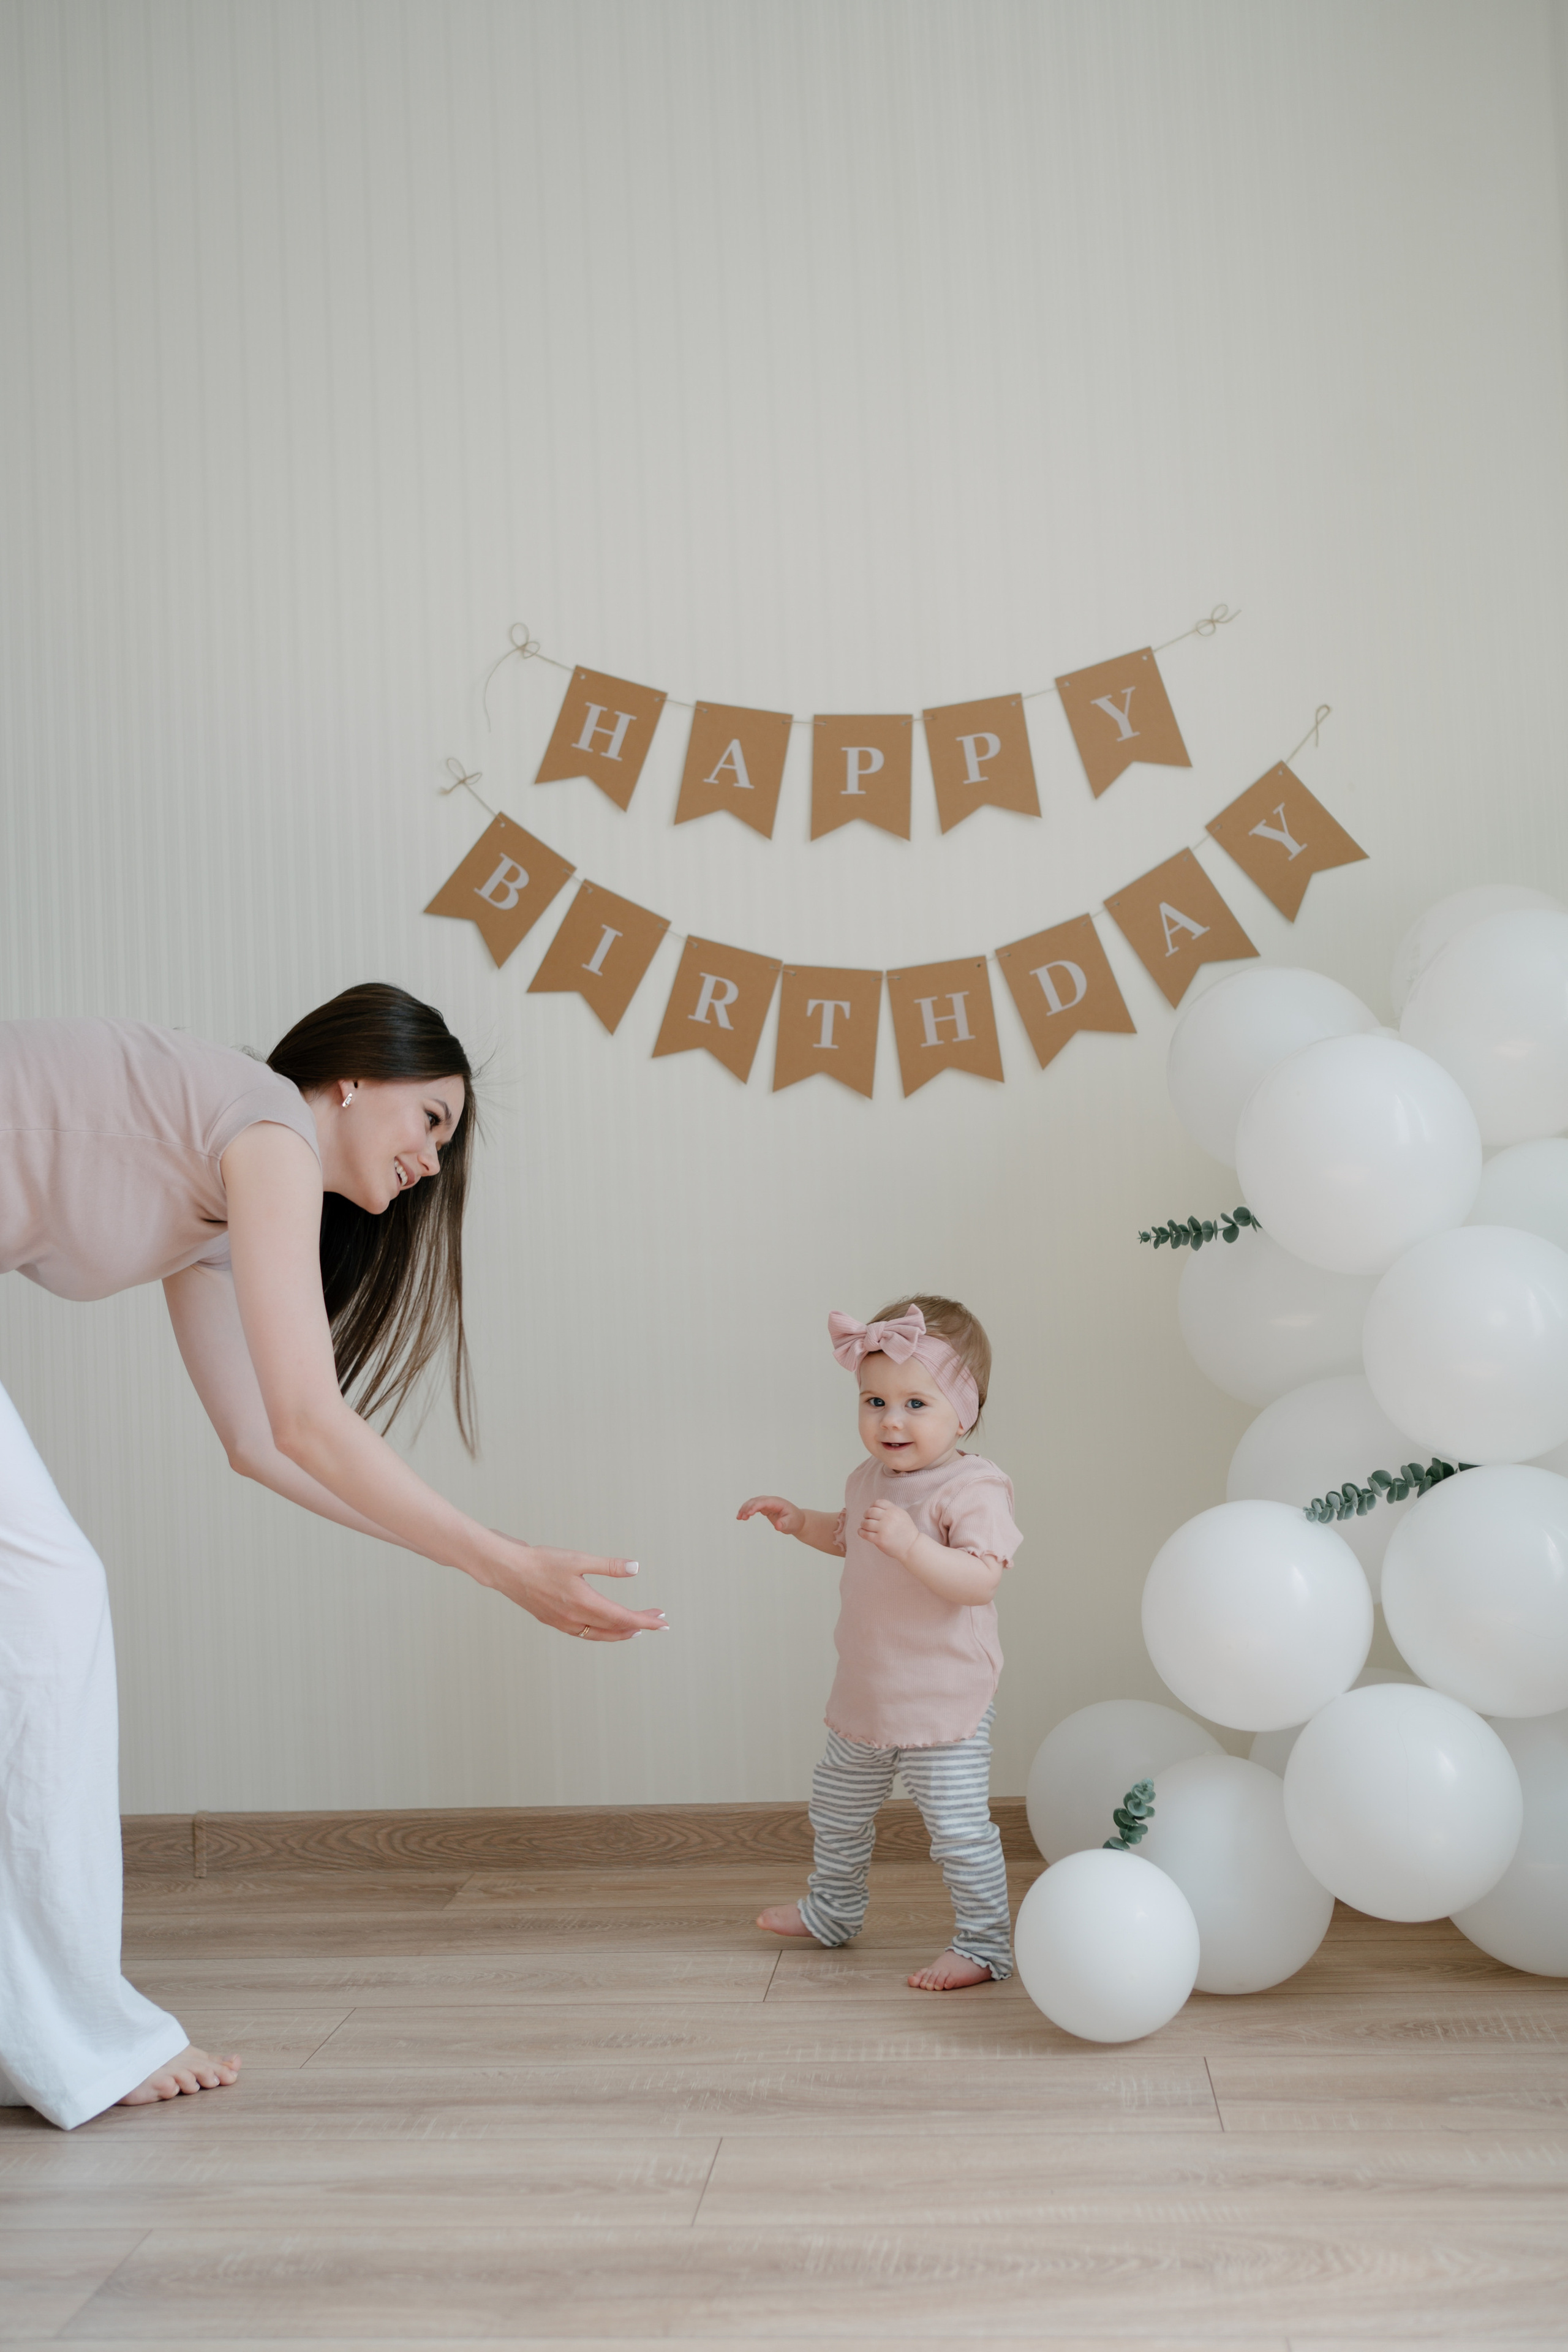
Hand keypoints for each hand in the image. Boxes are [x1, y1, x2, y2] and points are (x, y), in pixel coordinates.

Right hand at [473, 1535, 667, 1642]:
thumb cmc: (541, 1561)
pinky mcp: (555, 1621)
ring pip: (600, 1634)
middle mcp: (575, 1618)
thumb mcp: (578, 1559)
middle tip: (657, 1620)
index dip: (645, 1620)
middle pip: (615, 1628)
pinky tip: (605, 1625)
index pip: (622, 1617)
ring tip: (636, 1627)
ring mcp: (564, 1623)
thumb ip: (608, 1566)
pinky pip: (585, 1633)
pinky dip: (601, 1632)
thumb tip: (635, 1568)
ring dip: (621, 1632)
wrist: (508, 1570)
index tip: (662, 1622)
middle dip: (638, 1625)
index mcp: (584, 1603)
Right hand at [737, 1495, 804, 1536]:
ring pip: (753, 1502)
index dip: (755, 1506)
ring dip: (745, 1508)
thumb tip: (777, 1526)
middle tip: (741, 1517)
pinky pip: (754, 1507)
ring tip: (739, 1518)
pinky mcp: (765, 1508)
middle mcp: (771, 1501)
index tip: (748, 1514)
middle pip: (756, 1500)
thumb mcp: (791, 1524)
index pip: (764, 1502)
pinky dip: (747, 1510)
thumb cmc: (795, 1521)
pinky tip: (742, 1517)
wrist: (797, 1521)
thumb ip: (784, 1524)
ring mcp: (768, 1504)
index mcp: (777, 1502)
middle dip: (747, 1507)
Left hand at [859, 1499, 917, 1562]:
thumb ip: (890, 1509)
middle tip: (866, 1519)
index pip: (878, 1503)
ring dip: (863, 1524)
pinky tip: (861, 1532)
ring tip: (865, 1526)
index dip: (872, 1506)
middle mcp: (889, 1518)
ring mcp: (884, 1529)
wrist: (911, 1546)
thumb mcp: (902, 1515)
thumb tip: (873, 1507)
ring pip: (866, 1523)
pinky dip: (861, 1532)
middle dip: (866, 1515)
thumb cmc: (905, 1531)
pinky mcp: (880, 1540)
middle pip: (870, 1512)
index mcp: (894, 1510)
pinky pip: (865, 1534)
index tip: (871, 1512)